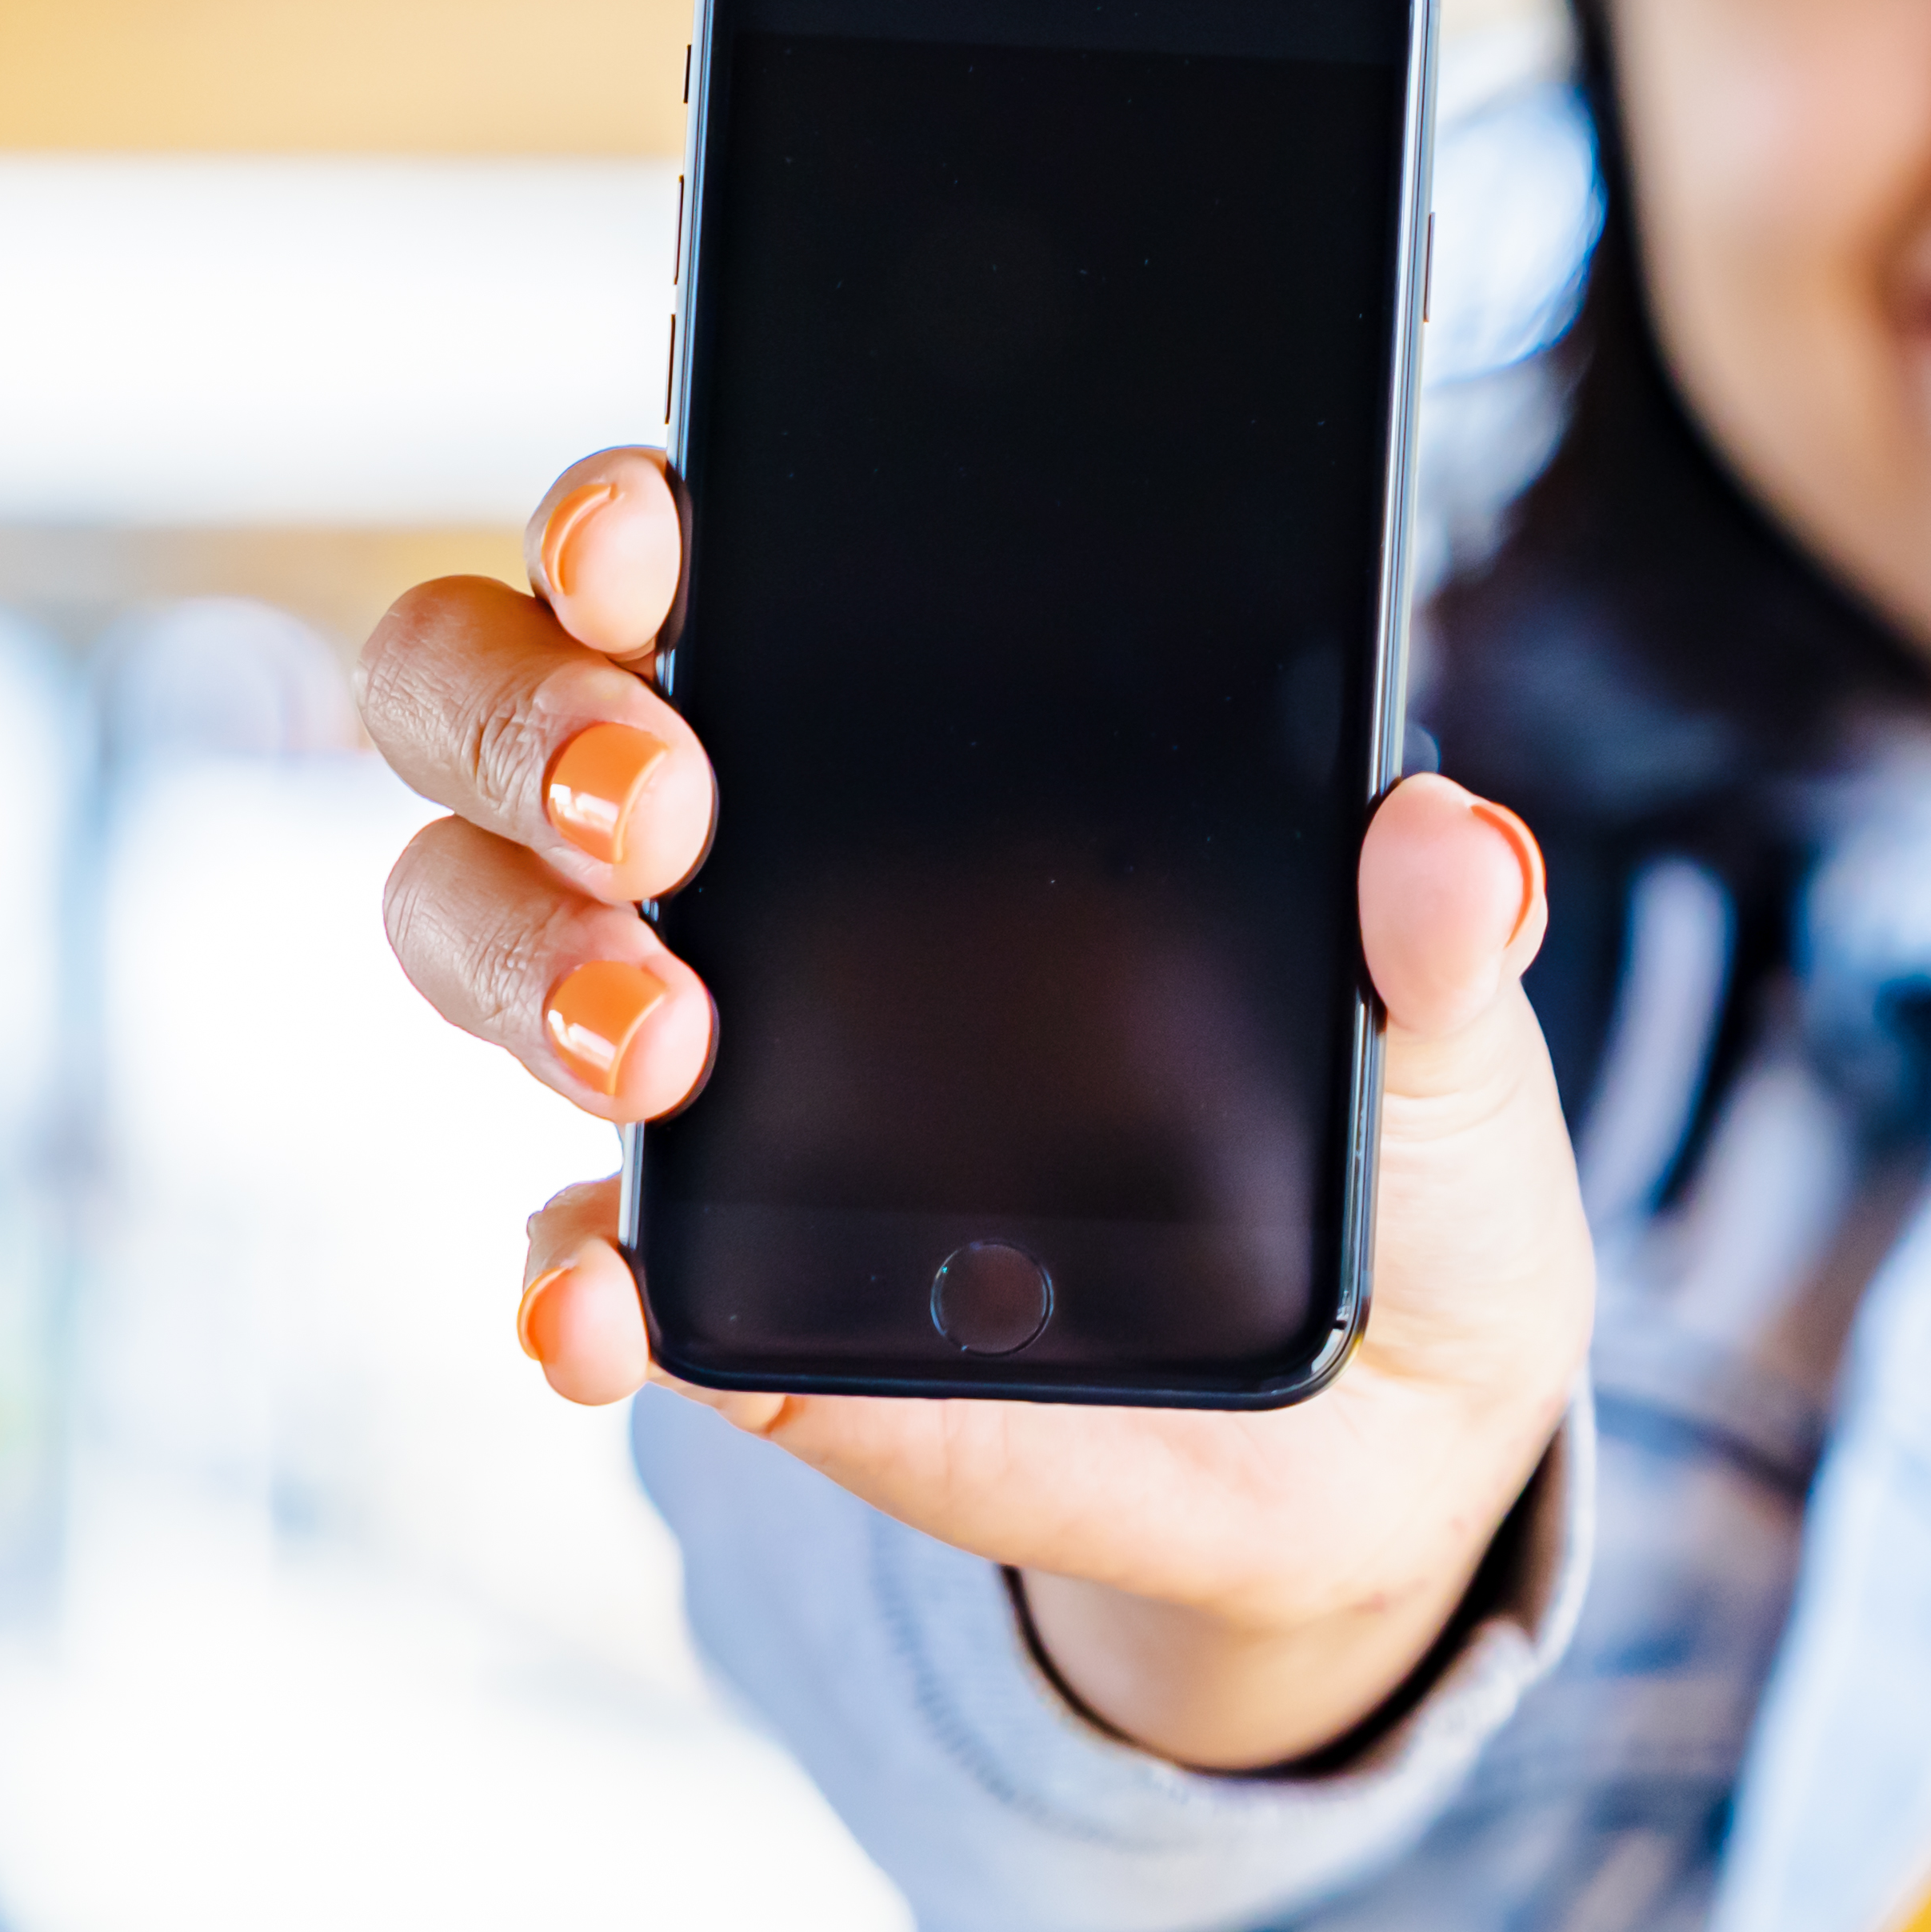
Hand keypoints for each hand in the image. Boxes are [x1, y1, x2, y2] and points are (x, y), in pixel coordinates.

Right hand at [358, 448, 1596, 1769]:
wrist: (1379, 1409)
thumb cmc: (1388, 1137)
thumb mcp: (1449, 1032)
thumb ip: (1446, 936)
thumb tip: (1451, 842)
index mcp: (921, 727)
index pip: (700, 560)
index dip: (624, 522)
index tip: (645, 539)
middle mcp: (765, 855)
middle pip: (507, 713)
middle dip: (533, 726)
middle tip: (662, 805)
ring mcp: (713, 1056)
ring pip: (479, 932)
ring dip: (526, 964)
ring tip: (663, 1038)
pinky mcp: (721, 1272)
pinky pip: (572, 1247)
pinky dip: (560, 1273)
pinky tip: (605, 1304)